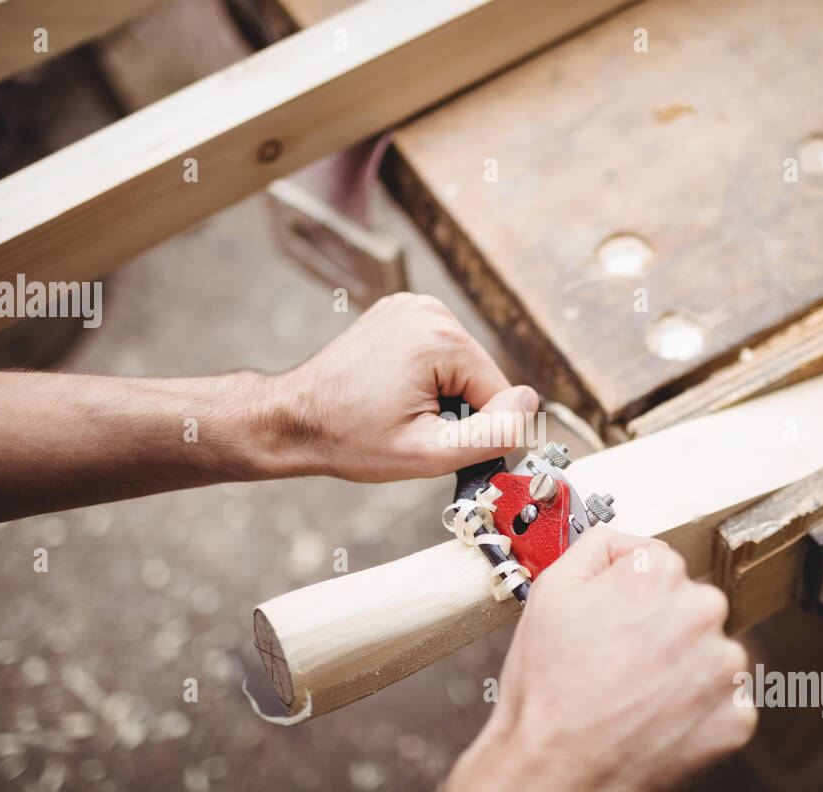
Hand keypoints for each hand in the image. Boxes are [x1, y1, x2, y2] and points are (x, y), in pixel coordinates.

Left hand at [279, 293, 538, 481]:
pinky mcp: (400, 312)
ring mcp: (411, 306)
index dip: (475, 429)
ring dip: (442, 395)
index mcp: (439, 337)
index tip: (432, 439)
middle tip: (410, 427)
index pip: (499, 394)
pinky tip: (393, 391)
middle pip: (481, 376)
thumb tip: (529, 405)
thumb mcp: (427, 454)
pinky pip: (438, 354)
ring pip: (462, 366)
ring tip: (398, 409)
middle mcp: (428, 310)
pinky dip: (426, 378)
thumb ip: (491, 434)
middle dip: (457, 409)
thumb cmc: (348, 438)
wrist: (293, 419)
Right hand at [407, 528, 755, 791]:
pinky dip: (695, 714)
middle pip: (688, 607)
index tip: (610, 621)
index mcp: (660, 574)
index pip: (657, 564)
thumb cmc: (549, 688)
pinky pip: (722, 704)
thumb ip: (594, 547)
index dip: (626, 594)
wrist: (558, 770)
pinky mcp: (737, 717)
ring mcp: (726, 668)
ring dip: (681, 671)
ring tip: (633, 697)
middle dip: (660, 630)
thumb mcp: (549, 590)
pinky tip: (656, 723)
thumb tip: (622, 542)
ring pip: (709, 656)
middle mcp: (704, 611)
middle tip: (617, 663)